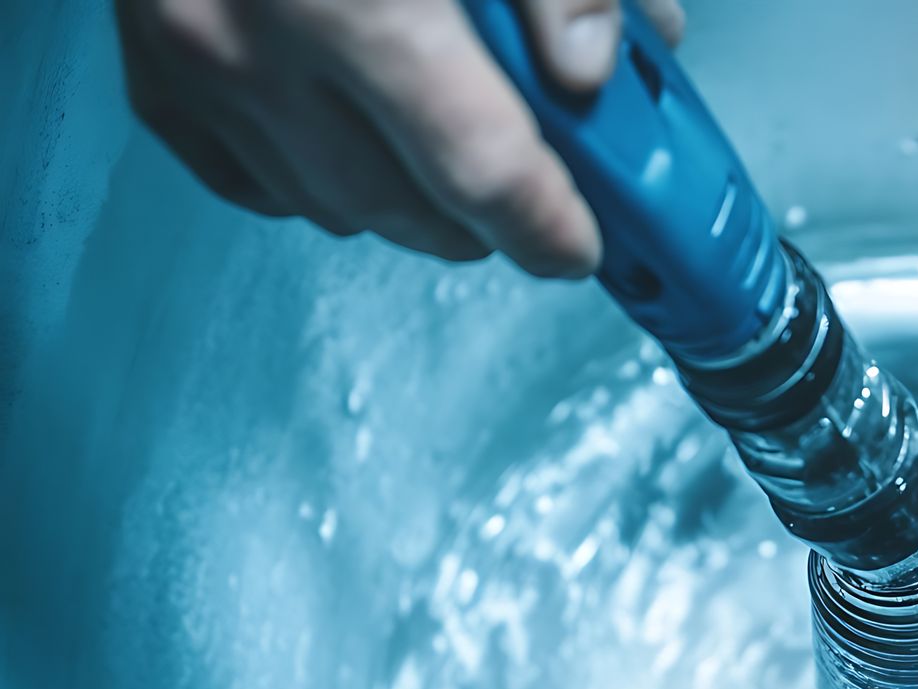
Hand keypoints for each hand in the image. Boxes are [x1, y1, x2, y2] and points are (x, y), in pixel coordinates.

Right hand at [117, 0, 686, 276]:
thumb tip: (597, 70)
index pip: (478, 164)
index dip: (544, 223)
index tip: (578, 245)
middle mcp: (254, 44)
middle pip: (401, 203)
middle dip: (480, 222)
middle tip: (532, 199)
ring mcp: (187, 65)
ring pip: (324, 204)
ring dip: (403, 202)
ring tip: (449, 157)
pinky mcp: (150, 72)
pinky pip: (249, 179)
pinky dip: (316, 179)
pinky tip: (360, 137)